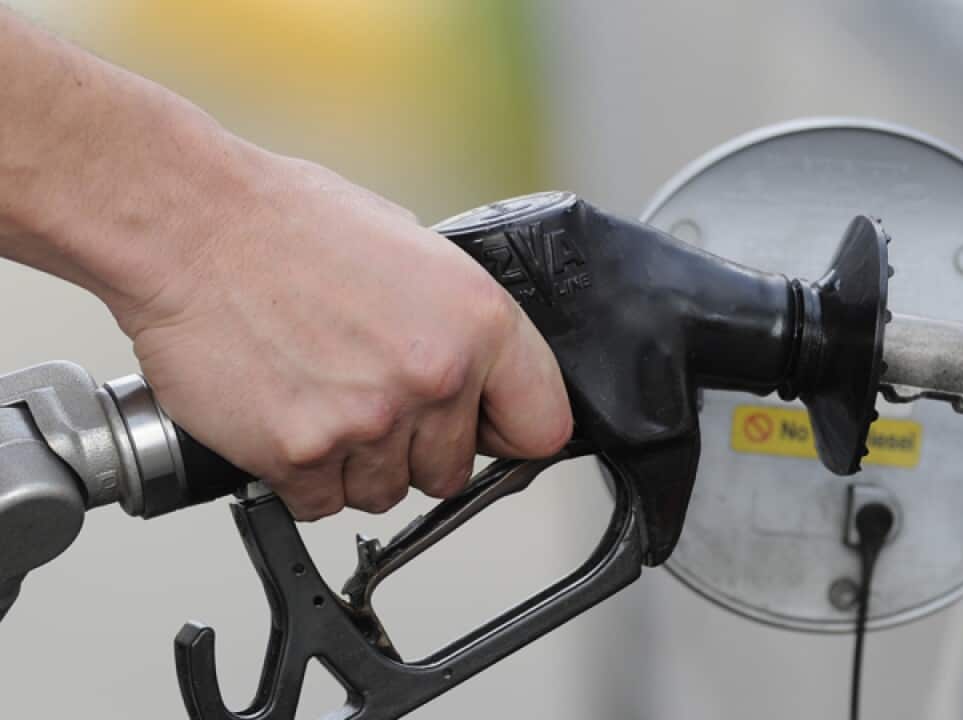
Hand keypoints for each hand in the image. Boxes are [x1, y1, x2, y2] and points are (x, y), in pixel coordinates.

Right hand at [112, 141, 571, 519]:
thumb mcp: (413, 250)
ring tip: (321, 394)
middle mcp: (434, 377)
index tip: (489, 432)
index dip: (509, 433)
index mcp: (478, 322)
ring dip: (357, 463)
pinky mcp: (303, 454)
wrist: (190, 226)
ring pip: (386, 492)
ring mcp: (369, 421)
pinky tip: (287, 415)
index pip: (543, 425)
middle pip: (453, 471)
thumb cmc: (288, 225)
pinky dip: (303, 476)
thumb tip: (480, 376)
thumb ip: (457, 324)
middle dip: (417, 448)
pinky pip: (322, 502)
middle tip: (372, 397)